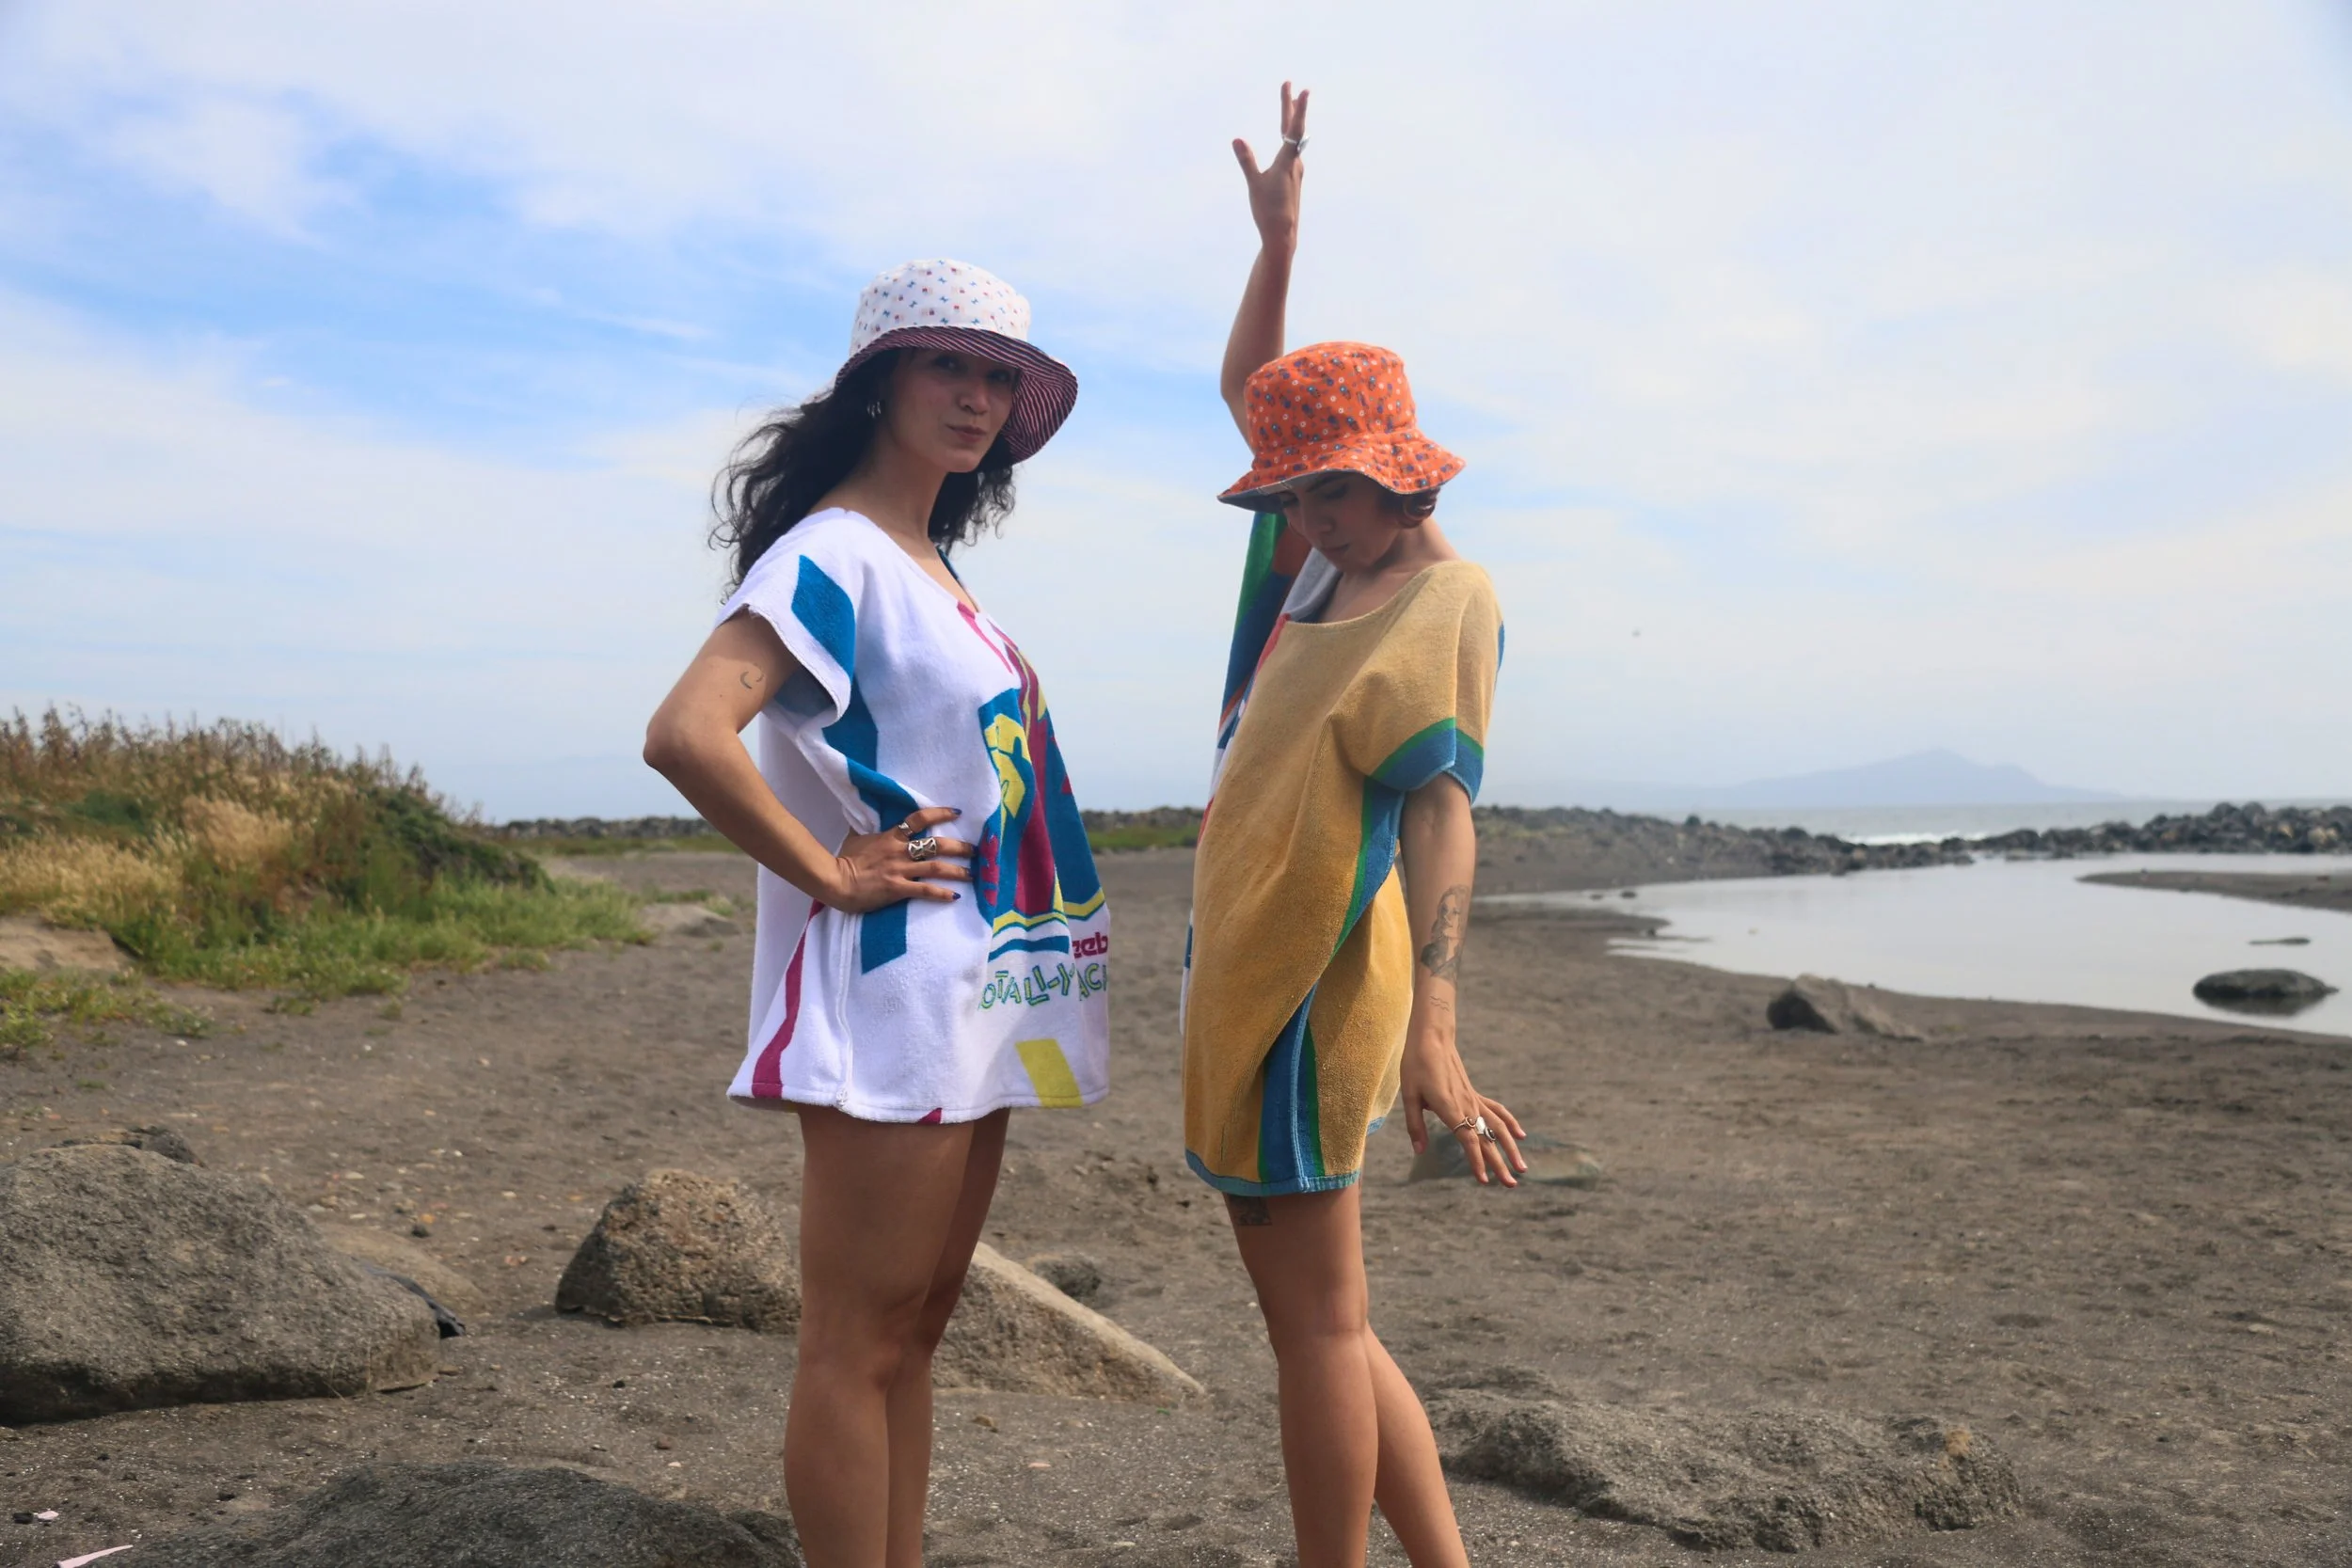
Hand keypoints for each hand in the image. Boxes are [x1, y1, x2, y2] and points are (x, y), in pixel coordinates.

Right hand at [826, 805, 972, 912]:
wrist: (834, 880)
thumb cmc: (844, 859)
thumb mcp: (857, 837)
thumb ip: (868, 828)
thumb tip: (866, 815)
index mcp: (891, 836)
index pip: (919, 818)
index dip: (940, 813)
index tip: (957, 812)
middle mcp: (900, 851)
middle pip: (936, 844)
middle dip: (959, 847)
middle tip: (975, 850)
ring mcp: (900, 870)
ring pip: (936, 867)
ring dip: (957, 870)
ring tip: (972, 873)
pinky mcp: (898, 889)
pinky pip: (925, 890)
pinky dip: (942, 893)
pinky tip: (955, 896)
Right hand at [1232, 80, 1308, 251]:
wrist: (1283, 235)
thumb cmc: (1268, 211)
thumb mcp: (1255, 184)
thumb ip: (1247, 160)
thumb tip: (1237, 139)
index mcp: (1287, 161)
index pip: (1293, 128)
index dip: (1297, 108)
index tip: (1302, 89)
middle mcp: (1295, 163)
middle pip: (1294, 128)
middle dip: (1290, 106)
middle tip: (1290, 84)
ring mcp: (1295, 170)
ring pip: (1293, 139)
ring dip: (1291, 119)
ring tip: (1290, 103)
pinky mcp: (1292, 178)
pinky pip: (1291, 150)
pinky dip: (1289, 136)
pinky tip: (1286, 138)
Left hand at [1401, 1031, 1526, 1187]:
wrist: (1432, 1038)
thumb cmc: (1416, 1066)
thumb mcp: (1408, 1096)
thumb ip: (1415, 1125)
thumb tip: (1419, 1152)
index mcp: (1449, 1108)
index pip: (1468, 1140)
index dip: (1476, 1161)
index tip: (1485, 1180)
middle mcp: (1466, 1105)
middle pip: (1487, 1139)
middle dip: (1500, 1164)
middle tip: (1511, 1185)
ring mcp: (1473, 1099)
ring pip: (1497, 1127)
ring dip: (1511, 1148)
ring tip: (1522, 1168)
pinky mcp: (1474, 1094)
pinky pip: (1496, 1111)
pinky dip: (1510, 1123)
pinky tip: (1521, 1135)